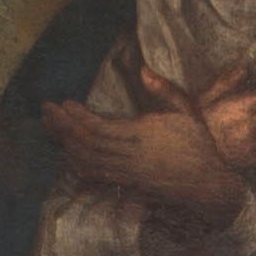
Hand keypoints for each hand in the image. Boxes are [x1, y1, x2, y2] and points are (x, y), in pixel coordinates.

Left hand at [45, 98, 240, 219]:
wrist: (208, 185)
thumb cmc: (199, 145)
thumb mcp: (187, 111)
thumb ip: (165, 90)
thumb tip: (144, 71)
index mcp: (143, 136)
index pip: (100, 128)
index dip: (78, 117)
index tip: (65, 103)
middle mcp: (131, 156)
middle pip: (87, 143)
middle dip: (63, 127)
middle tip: (47, 110)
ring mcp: (128, 173)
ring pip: (87, 161)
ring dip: (65, 144)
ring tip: (51, 126)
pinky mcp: (128, 185)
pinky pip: (96, 175)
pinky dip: (77, 164)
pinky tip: (67, 153)